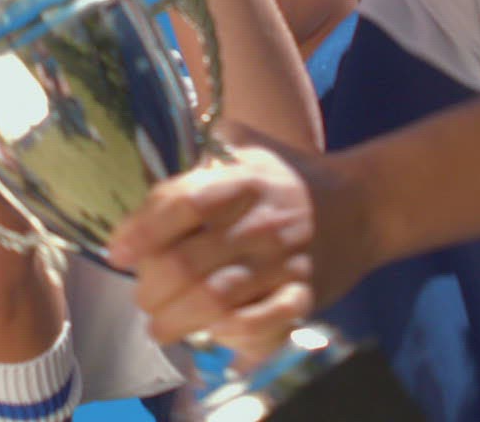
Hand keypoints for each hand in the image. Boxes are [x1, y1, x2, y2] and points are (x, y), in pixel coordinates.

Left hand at [107, 144, 374, 366]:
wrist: (362, 204)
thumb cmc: (288, 175)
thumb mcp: (247, 144)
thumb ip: (202, 147)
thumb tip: (150, 154)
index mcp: (243, 180)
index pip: (183, 204)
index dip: (142, 230)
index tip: (117, 253)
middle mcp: (262, 223)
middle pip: (188, 264)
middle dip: (151, 288)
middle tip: (141, 296)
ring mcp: (284, 263)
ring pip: (216, 301)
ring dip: (176, 319)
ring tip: (158, 325)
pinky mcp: (304, 297)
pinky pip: (261, 326)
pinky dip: (228, 335)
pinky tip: (209, 334)